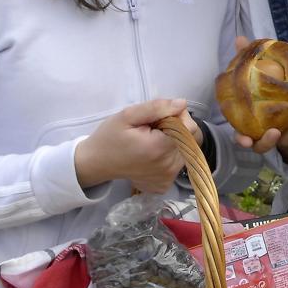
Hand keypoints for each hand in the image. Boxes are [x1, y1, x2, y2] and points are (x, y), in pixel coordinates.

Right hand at [74, 98, 190, 192]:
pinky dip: (170, 155)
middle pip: (190, 140)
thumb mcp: (128, 115)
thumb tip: (182, 104)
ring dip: (174, 141)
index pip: (190, 128)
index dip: (179, 117)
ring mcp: (168, 178)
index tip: (161, 116)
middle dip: (177, 129)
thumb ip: (157, 107)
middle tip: (154, 128)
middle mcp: (168, 166)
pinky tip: (153, 153)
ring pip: (186, 151)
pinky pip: (178, 163)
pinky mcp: (165, 184)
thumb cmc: (110, 136)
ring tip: (152, 140)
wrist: (97, 163)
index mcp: (160, 148)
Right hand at [230, 35, 287, 161]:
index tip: (244, 140)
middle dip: (266, 142)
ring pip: (283, 141)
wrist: (279, 99)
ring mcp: (277, 134)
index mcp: (247, 122)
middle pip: (261, 145)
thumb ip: (247, 59)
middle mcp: (261, 131)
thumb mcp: (255, 73)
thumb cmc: (260, 90)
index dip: (241, 139)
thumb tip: (240, 38)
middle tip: (274, 133)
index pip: (241, 134)